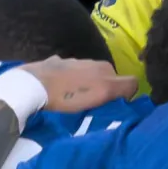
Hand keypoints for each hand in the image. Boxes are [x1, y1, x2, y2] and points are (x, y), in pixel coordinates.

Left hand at [19, 57, 137, 112]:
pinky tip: (58, 90)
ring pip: (86, 75)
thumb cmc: (69, 94)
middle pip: (105, 77)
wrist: (32, 85)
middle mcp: (91, 61)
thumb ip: (124, 87)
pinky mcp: (53, 64)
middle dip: (102, 89)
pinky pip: (66, 72)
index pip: (124, 81)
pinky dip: (67, 80)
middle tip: (92, 105)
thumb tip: (135, 87)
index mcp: (104, 67)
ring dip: (84, 85)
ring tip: (73, 100)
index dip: (120, 95)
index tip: (109, 107)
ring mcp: (71, 61)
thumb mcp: (103, 93)